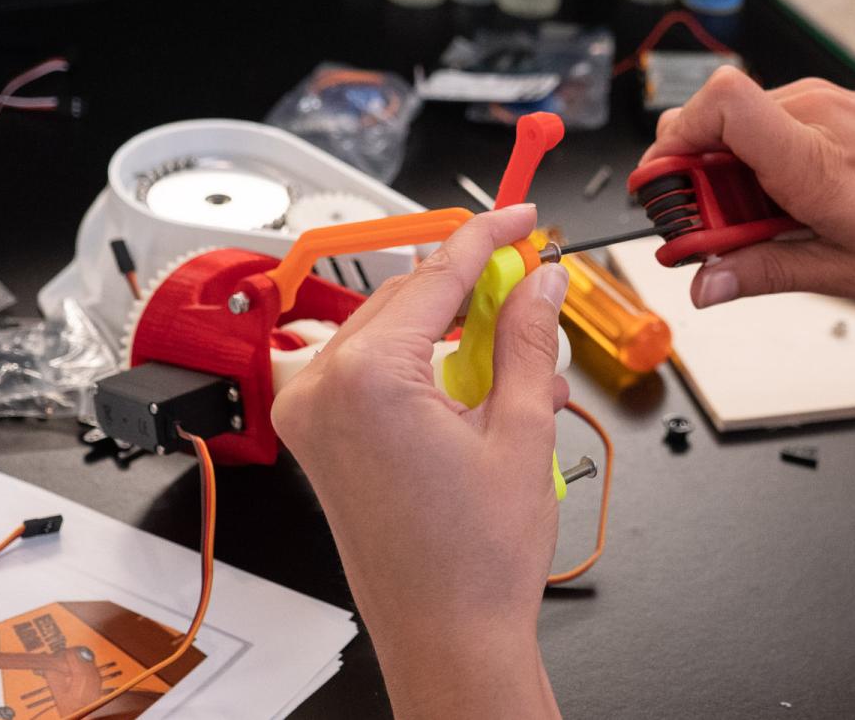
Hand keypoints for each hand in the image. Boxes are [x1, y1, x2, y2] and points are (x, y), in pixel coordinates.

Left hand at [272, 204, 566, 719]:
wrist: (445, 639)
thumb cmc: (475, 560)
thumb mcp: (523, 429)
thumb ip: (529, 338)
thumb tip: (543, 280)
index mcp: (369, 379)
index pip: (435, 274)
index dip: (489, 235)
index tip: (522, 215)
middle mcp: (322, 390)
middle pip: (406, 295)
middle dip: (470, 279)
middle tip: (531, 273)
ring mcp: (311, 415)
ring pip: (386, 327)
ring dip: (447, 319)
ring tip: (513, 338)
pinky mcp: (317, 438)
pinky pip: (368, 366)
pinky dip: (419, 356)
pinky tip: (469, 370)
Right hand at [640, 68, 854, 305]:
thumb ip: (770, 272)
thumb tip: (707, 284)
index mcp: (813, 160)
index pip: (717, 107)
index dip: (671, 149)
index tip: (665, 201)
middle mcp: (813, 114)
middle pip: (708, 121)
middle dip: (691, 181)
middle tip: (714, 234)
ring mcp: (824, 101)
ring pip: (736, 126)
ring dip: (728, 176)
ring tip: (768, 224)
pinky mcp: (834, 102)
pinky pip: (771, 124)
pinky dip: (761, 163)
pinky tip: (796, 203)